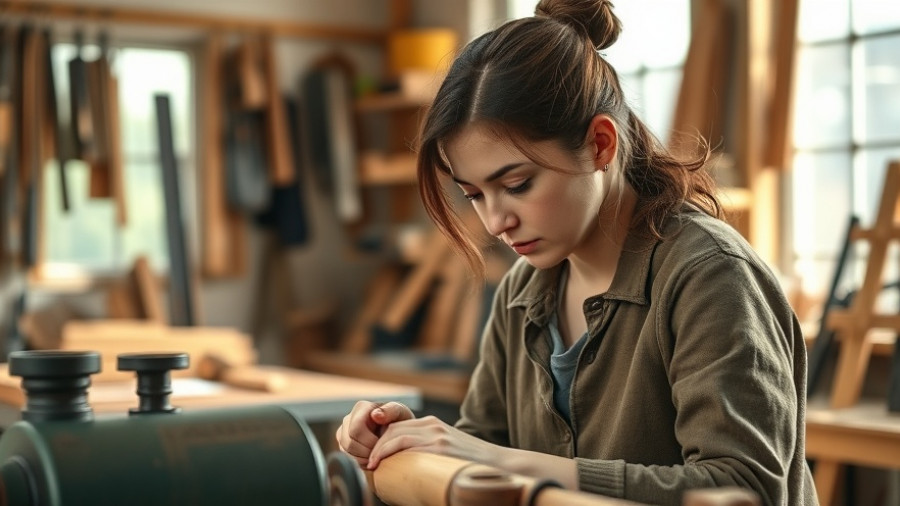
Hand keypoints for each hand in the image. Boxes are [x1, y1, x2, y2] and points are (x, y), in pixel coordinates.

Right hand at [336, 400, 414, 466]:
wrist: (396, 432)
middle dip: (367, 451)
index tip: (384, 444)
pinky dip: (360, 462)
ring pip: (346, 451)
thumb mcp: (400, 413)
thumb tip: (375, 415)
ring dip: (363, 458)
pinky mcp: (343, 445)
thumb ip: (390, 410)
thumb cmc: (399, 421)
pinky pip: (347, 458)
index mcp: (361, 408)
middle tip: (381, 452)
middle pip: (349, 442)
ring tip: (378, 455)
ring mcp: (343, 432)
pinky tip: (372, 458)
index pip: (356, 430)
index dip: (369, 442)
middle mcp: (348, 419)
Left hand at [367, 415, 500, 469]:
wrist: (499, 467)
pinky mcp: (439, 445)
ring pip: (395, 434)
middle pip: (392, 428)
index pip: (397, 427)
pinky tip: (379, 464)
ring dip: (377, 449)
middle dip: (375, 444)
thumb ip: (426, 455)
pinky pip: (404, 443)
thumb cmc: (470, 466)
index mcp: (433, 426)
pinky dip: (386, 452)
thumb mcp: (445, 453)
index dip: (380, 442)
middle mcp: (432, 426)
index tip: (371, 458)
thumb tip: (403, 475)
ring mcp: (436, 434)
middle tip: (366, 462)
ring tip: (371, 465)